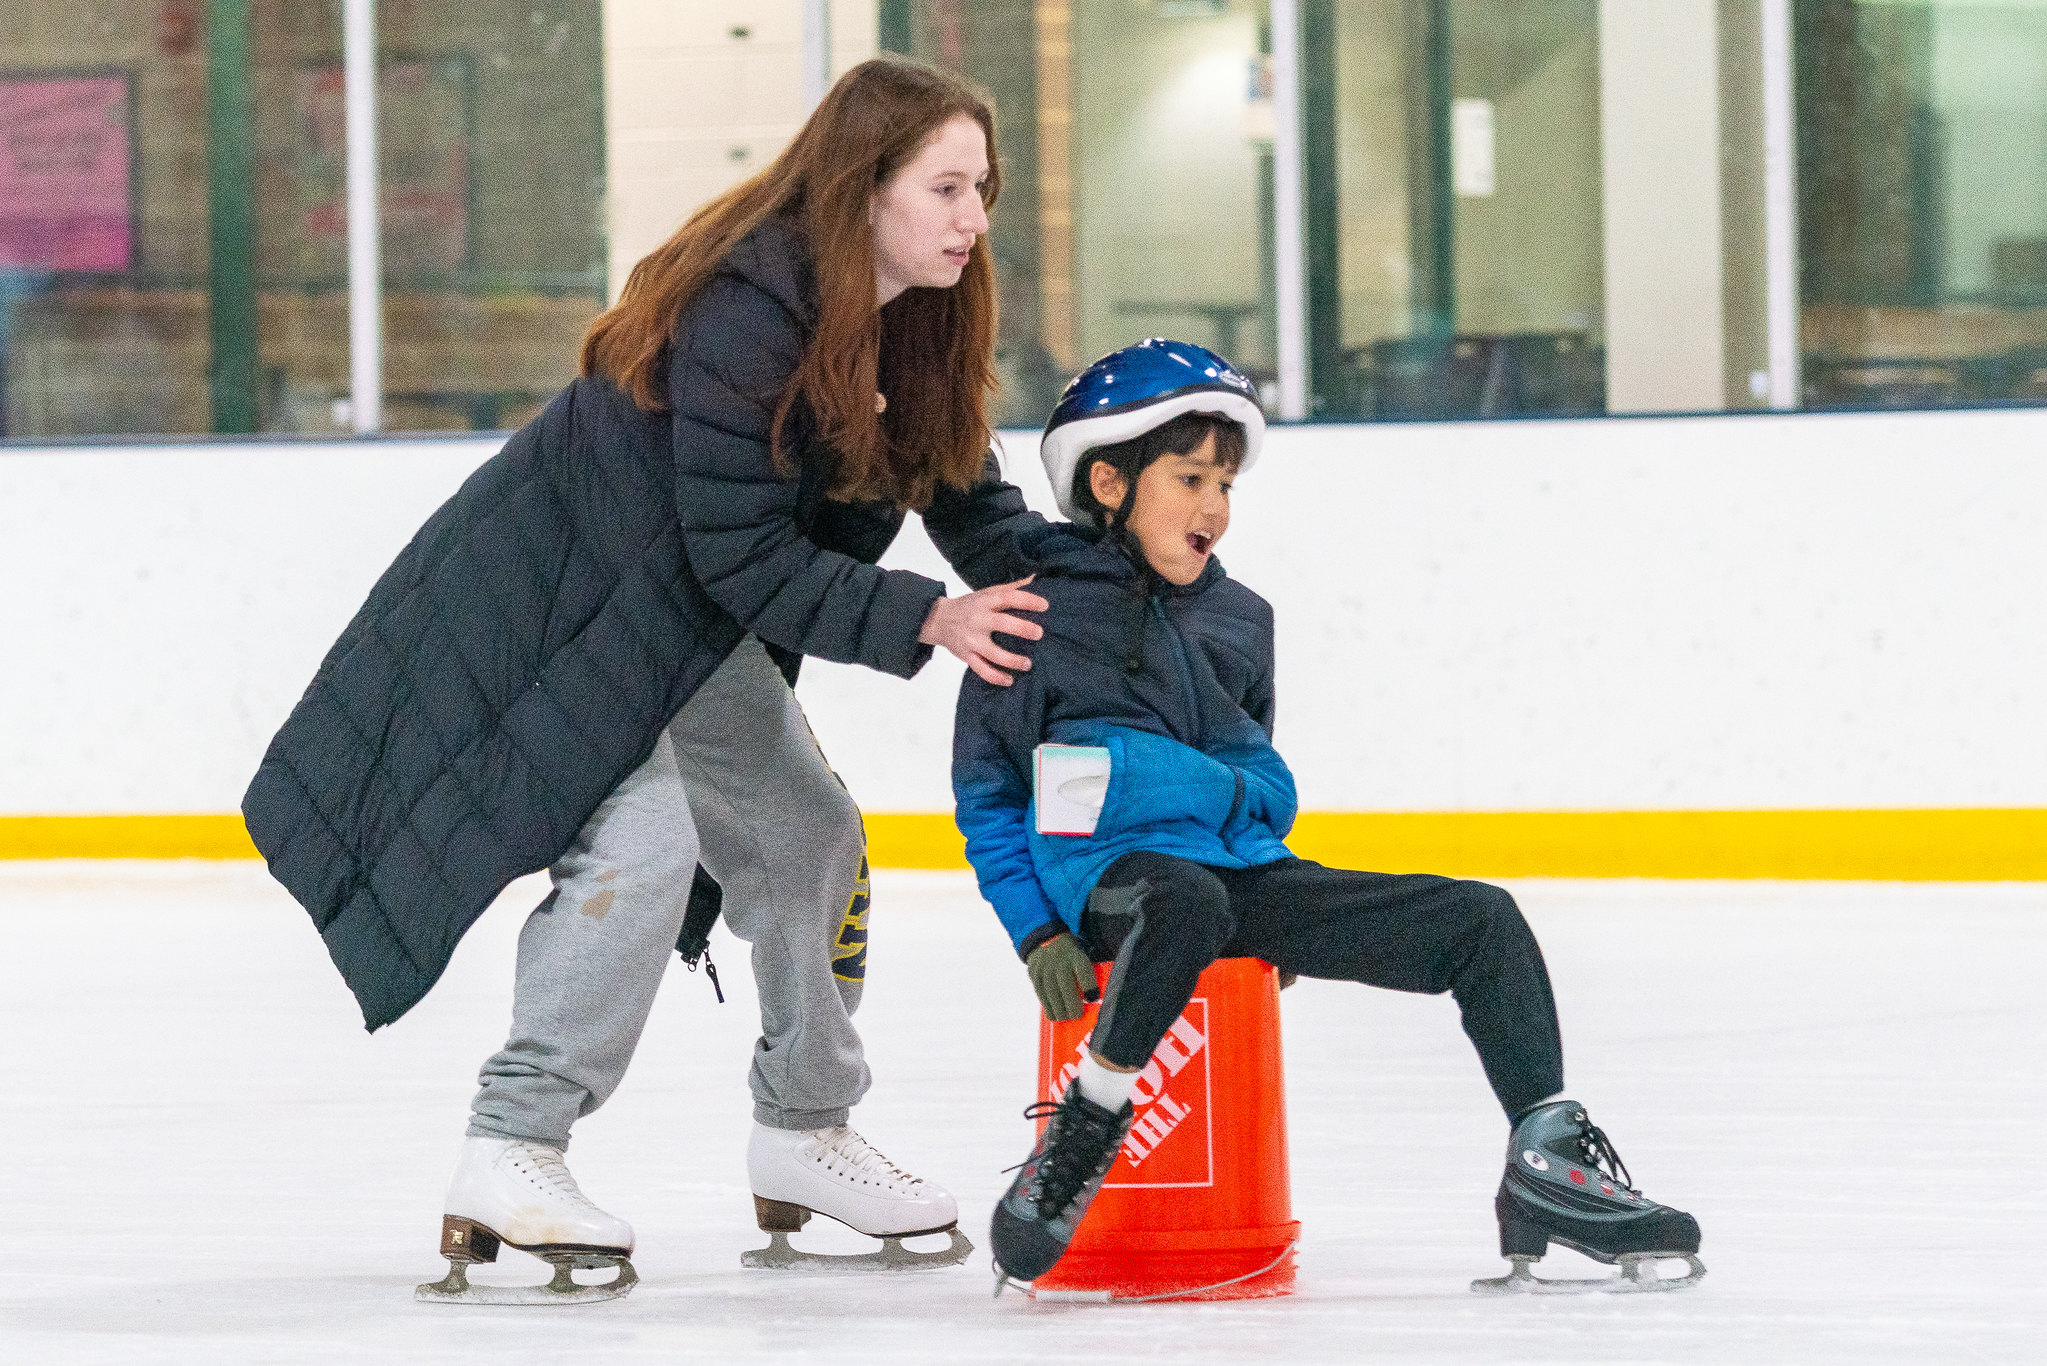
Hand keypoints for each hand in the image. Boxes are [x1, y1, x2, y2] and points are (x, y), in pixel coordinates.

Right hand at [919, 576, 1047, 685]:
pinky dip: (995, 677)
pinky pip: (981, 669)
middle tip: (1039, 633)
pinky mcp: (966, 655)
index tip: (1045, 606)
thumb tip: (1034, 578)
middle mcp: (978, 620)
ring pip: (993, 653)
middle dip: (1022, 628)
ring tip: (1028, 664)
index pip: (1007, 598)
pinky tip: (1009, 680)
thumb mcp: (986, 592)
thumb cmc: (969, 605)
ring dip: (1012, 660)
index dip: (1027, 600)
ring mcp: (971, 640)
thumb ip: (1010, 588)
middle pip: (1001, 624)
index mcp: (985, 601)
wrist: (938, 619)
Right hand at [1026, 932, 1097, 1021]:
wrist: (1045, 938)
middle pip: (1066, 987)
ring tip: (1065, 1017)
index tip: (1093, 998)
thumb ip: (1089, 974)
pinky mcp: (1034, 975)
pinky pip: (1041, 994)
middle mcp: (1060, 961)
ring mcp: (1045, 968)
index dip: (1089, 986)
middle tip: (1077, 1015)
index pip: (1083, 970)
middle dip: (1072, 1005)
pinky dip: (1048, 1007)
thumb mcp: (1083, 955)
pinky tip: (1054, 1014)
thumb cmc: (1072, 954)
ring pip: (1052, 993)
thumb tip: (1095, 999)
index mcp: (1076, 955)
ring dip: (1059, 1010)